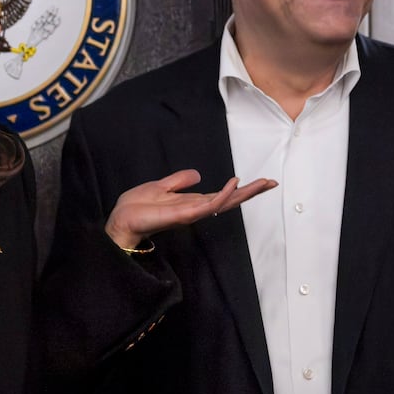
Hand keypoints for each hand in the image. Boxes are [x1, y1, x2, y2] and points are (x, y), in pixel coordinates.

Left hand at [104, 169, 275, 248]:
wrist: (122, 219)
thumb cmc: (137, 207)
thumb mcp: (160, 187)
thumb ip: (179, 181)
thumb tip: (197, 174)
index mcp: (193, 203)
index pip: (223, 196)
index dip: (241, 189)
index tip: (260, 182)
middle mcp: (197, 209)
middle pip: (230, 200)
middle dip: (251, 192)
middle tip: (271, 183)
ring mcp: (193, 213)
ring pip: (225, 202)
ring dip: (245, 193)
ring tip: (261, 182)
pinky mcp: (186, 215)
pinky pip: (209, 205)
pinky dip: (223, 194)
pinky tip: (234, 184)